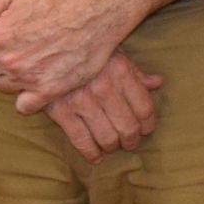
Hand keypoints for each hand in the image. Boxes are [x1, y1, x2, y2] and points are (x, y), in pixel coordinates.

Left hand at [0, 0, 141, 108]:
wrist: (98, 11)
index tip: (3, 30)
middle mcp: (9, 60)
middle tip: (21, 41)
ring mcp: (29, 77)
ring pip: (3, 85)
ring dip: (11, 74)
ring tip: (31, 57)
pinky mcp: (50, 90)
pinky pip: (24, 106)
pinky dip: (26, 97)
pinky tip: (36, 80)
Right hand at [41, 53, 162, 159]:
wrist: (45, 46)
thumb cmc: (84, 50)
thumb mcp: (112, 53)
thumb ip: (135, 72)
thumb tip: (157, 83)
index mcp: (121, 71)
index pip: (145, 108)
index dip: (148, 124)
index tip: (146, 129)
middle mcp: (104, 87)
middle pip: (129, 127)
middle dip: (131, 140)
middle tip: (129, 143)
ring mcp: (82, 101)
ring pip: (107, 138)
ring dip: (112, 147)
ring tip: (112, 146)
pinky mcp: (61, 111)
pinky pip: (81, 141)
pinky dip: (91, 154)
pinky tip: (95, 157)